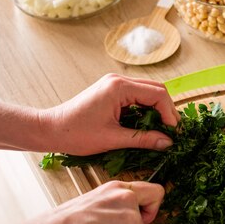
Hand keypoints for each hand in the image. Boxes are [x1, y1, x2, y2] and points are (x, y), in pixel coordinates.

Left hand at [40, 74, 179, 154]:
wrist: (51, 129)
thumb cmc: (76, 134)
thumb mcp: (113, 139)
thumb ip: (143, 139)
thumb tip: (167, 142)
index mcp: (119, 87)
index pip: (157, 94)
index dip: (170, 113)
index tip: (174, 133)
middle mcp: (119, 80)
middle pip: (156, 90)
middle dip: (166, 111)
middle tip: (172, 132)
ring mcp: (114, 84)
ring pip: (147, 93)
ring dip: (157, 110)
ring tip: (161, 131)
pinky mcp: (111, 91)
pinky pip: (136, 97)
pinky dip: (145, 110)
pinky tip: (147, 126)